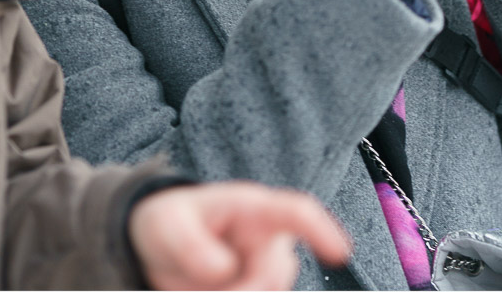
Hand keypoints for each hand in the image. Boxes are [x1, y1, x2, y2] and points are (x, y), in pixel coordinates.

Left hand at [129, 182, 351, 289]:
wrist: (161, 247)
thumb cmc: (169, 223)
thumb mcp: (167, 225)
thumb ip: (191, 245)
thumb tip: (223, 269)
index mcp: (252, 208)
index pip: (296, 212)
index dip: (322, 230)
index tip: (340, 252)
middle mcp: (269, 239)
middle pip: (275, 274)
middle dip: (241, 291)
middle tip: (202, 292)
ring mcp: (267, 269)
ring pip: (268, 293)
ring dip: (232, 297)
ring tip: (197, 287)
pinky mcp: (260, 289)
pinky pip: (261, 300)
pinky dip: (230, 300)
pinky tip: (208, 292)